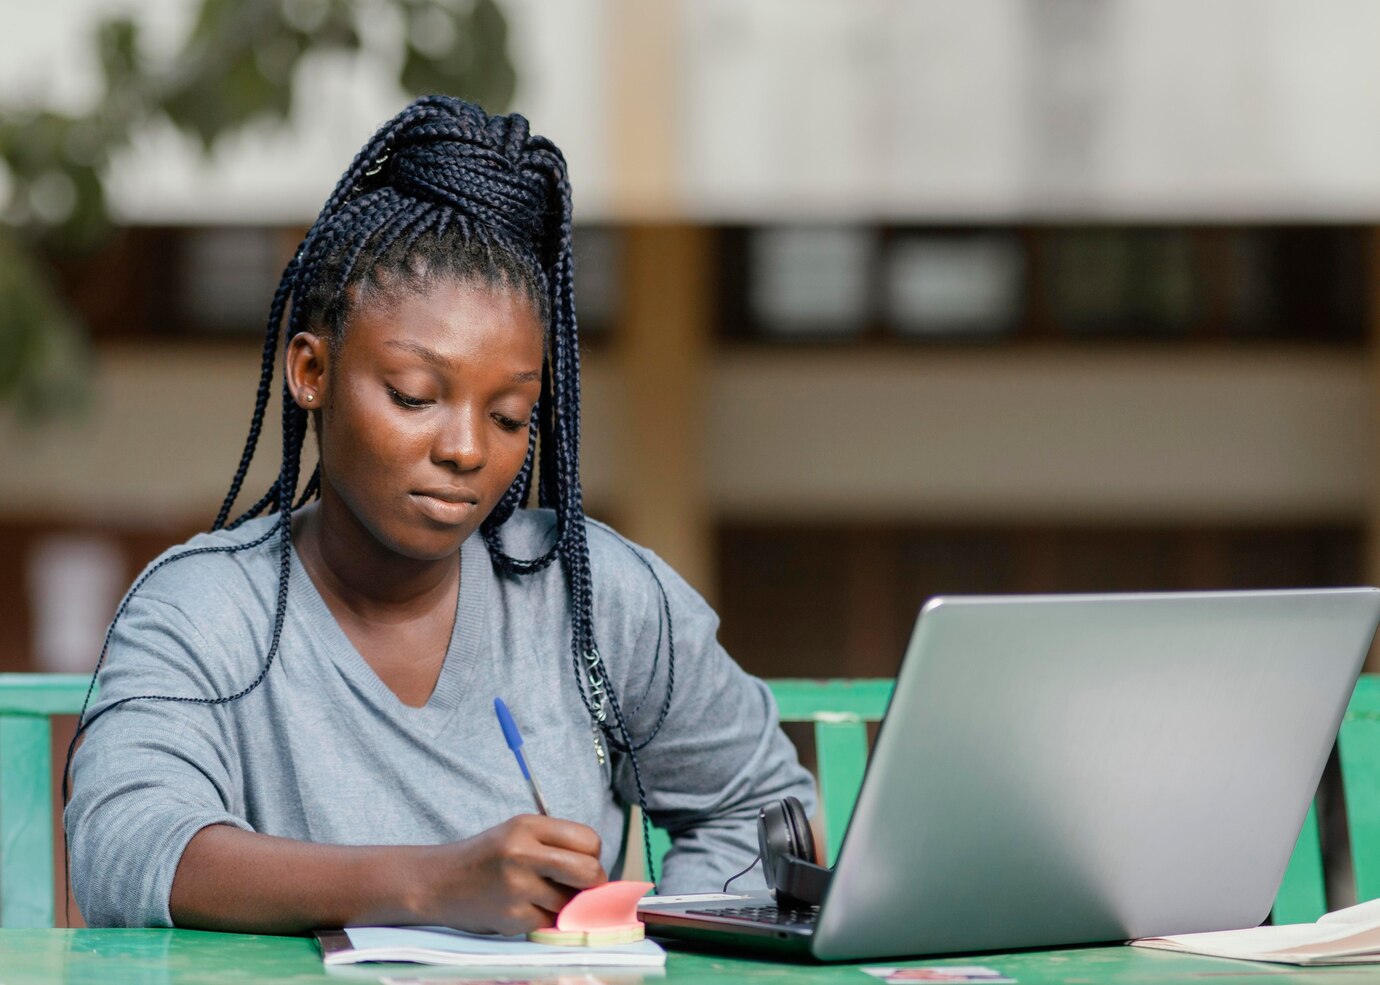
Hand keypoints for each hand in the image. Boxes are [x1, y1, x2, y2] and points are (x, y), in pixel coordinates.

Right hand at [415, 814, 605, 934]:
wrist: (439, 882)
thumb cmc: (488, 857)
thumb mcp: (519, 833)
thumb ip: (557, 844)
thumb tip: (601, 874)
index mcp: (528, 826)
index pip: (589, 840)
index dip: (592, 854)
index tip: (581, 861)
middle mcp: (522, 853)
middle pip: (589, 872)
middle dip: (593, 883)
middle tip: (579, 886)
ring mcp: (517, 887)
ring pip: (571, 902)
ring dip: (565, 903)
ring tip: (541, 894)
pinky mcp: (512, 917)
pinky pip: (550, 922)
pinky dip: (544, 918)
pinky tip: (523, 907)